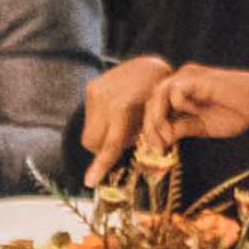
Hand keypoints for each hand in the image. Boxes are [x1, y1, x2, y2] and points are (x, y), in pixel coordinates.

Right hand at [79, 57, 175, 180]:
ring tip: (121, 125)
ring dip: (102, 136)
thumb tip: (140, 162)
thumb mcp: (156, 119)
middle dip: (103, 149)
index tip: (89, 182)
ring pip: (89, 133)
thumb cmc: (159, 99)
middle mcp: (104, 98)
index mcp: (123, 107)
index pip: (109, 143)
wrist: (150, 66)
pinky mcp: (91, 89)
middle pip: (93, 142)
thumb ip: (143, 139)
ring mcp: (95, 92)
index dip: (101, 165)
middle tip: (122, 143)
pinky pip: (89, 119)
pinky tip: (116, 114)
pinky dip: (101, 123)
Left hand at [136, 63, 248, 151]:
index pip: (155, 104)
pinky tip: (187, 122)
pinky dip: (176, 110)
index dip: (151, 127)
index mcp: (183, 88)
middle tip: (157, 148)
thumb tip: (160, 140)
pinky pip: (175, 93)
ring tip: (165, 140)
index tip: (157, 149)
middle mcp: (183, 78)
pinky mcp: (198, 78)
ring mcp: (190, 76)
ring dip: (157, 120)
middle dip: (150, 126)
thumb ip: (182, 129)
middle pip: (151, 99)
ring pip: (157, 95)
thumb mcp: (202, 126)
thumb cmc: (236, 113)